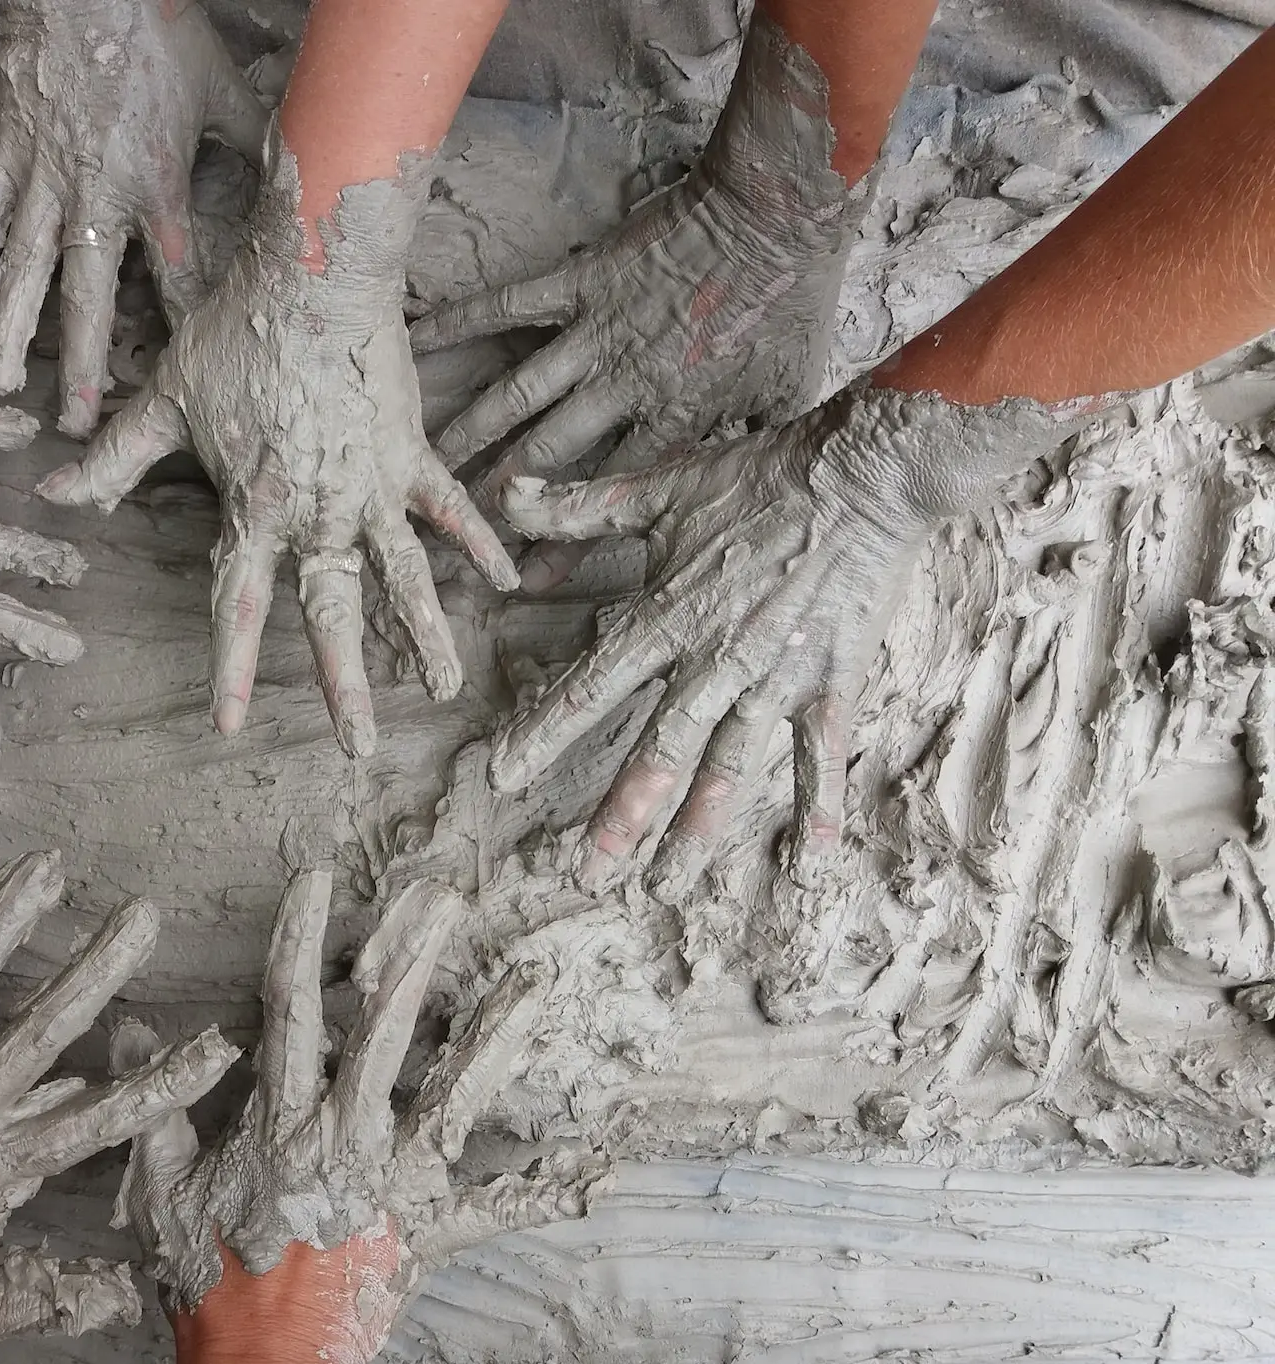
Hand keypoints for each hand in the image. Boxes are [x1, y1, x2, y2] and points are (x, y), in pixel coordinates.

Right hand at [0, 0, 266, 437]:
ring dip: (11, 331)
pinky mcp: (6, 153)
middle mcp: (97, 199)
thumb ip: (256, 140)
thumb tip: (303, 169)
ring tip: (2, 381)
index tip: (183, 383)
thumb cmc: (158, 28)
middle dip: (82, 367)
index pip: (175, 277)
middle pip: (89, 300)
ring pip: (23, 272)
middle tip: (74, 423)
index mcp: (157, 189)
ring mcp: (43, 180)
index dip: (179, 331)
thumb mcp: (222, 89)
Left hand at [0, 857, 238, 1352]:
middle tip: (141, 914)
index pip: (102, 1116)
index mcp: (2, 1161)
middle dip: (98, 966)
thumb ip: (50, 1294)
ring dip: (5, 919)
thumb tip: (119, 1298)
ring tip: (43, 866)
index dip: (163, 1082)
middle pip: (45, 1025)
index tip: (216, 1045)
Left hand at [37, 144, 518, 755]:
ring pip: (405, 579)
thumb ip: (111, 458)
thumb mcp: (163, 398)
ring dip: (425, 637)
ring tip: (442, 690)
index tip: (230, 725)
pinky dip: (480, 543)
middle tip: (358, 751)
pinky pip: (450, 510)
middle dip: (346, 688)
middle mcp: (320, 513)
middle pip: (334, 616)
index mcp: (257, 509)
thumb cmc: (235, 331)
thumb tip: (51, 490)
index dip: (235, 669)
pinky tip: (509, 581)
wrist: (315, 276)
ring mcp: (373, 488)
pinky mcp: (412, 455)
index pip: (243, 607)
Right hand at [112, 869, 604, 1363]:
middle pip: (386, 1027)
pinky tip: (597, 1167)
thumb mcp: (163, 1188)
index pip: (289, 1005)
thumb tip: (123, 1034)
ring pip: (453, 1092)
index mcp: (282, 1117)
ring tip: (530, 984)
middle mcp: (347, 1135)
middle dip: (415, 955)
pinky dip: (544, 1189)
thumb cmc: (209, 1279)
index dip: (301, 936)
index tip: (317, 879)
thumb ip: (154, 1108)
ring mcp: (396, 1180)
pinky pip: (494, 1208)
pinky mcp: (428, 1228)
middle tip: (444, 898)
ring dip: (493, 1035)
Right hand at [409, 17, 863, 590]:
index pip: (608, 496)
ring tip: (426, 464)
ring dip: (469, 433)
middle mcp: (623, 384)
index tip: (522, 582)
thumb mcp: (789, 394)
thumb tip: (735, 485)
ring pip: (517, 395)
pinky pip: (507, 306)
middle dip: (497, 498)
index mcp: (673, 418)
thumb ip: (749, 442)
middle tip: (454, 530)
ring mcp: (596, 331)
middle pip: (547, 455)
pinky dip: (458, 323)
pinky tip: (413, 342)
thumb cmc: (792, 302)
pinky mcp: (578, 280)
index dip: (564, 543)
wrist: (778, 211)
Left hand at [489, 383, 1094, 897]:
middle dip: (619, 819)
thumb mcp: (662, 488)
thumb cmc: (760, 477)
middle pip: (657, 753)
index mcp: (668, 617)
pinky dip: (818, 810)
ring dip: (697, 833)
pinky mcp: (832, 682)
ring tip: (669, 886)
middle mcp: (716, 661)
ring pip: (729, 770)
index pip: (592, 688)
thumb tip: (505, 495)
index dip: (545, 733)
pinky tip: (806, 865)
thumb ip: (581, 507)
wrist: (863, 474)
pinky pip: (822, 756)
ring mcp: (776, 678)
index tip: (503, 776)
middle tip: (585, 875)